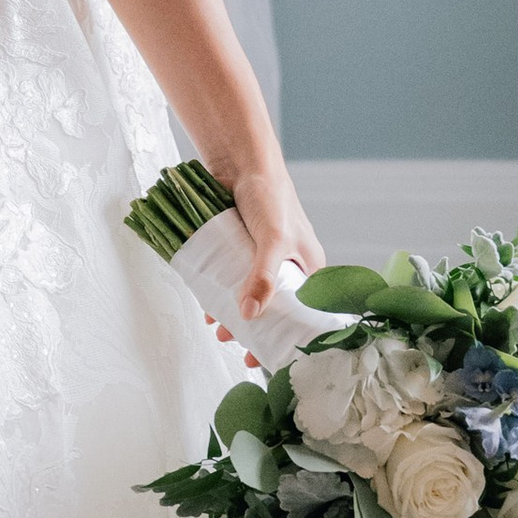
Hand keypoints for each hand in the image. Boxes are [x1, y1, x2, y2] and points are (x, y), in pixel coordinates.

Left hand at [220, 159, 324, 346]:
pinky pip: (232, 280)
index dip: (293, 335)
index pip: (307, 311)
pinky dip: (222, 295)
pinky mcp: (239, 250)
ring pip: (251, 296)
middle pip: (276, 308)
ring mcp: (262, 259)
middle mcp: (288, 266)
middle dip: (258, 330)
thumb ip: (262, 277)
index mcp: (309, 267)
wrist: (240, 161)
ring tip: (219, 332)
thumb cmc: (270, 196)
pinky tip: (209, 308)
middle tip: (239, 349)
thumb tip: (249, 315)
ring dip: (236, 316)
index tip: (275, 357)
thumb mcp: (272, 240)